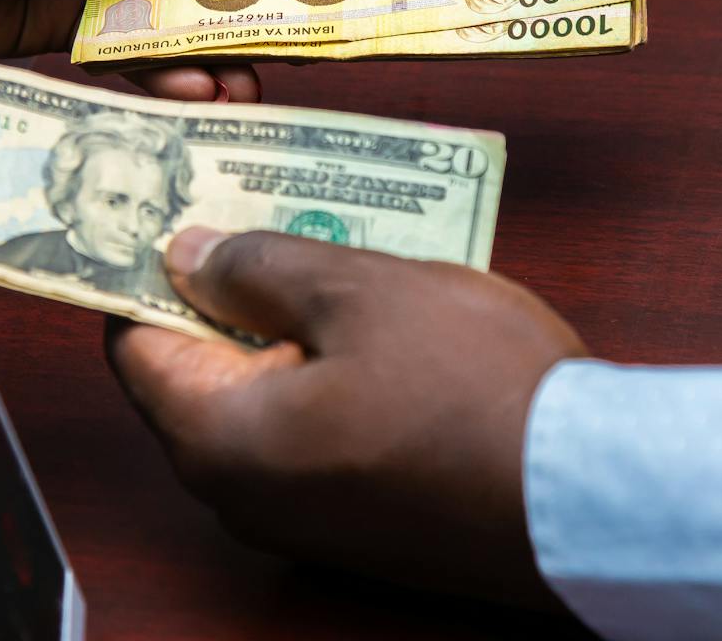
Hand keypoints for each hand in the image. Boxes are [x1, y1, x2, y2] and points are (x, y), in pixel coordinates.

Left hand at [107, 228, 586, 606]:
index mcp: (217, 440)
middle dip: (223, 284)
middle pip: (197, 368)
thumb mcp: (358, 291)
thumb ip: (258, 266)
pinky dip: (324, 366)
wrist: (587, 498)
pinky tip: (372, 312)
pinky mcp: (359, 518)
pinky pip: (312, 427)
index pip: (134, 341)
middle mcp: (242, 493)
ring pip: (262, 394)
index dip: (147, 264)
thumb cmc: (471, 389)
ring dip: (283, 321)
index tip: (171, 202)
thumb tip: (187, 254)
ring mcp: (301, 515)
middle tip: (259, 203)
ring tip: (328, 243)